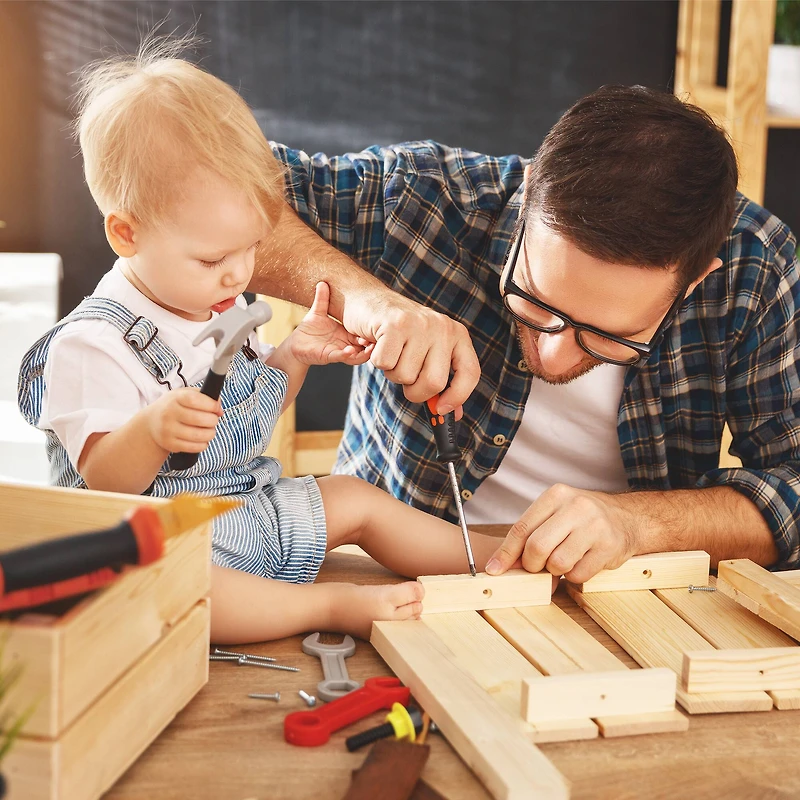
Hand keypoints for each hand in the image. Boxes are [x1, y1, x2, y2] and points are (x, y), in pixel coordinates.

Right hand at [146, 387, 222, 453]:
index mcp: (175, 398)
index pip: (195, 400)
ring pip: (198, 435)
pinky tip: (203, 440)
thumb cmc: (174, 406)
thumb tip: (219, 409)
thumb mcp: (185, 394)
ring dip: (210, 433)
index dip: (211, 405)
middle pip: (199, 419)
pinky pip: (193, 447)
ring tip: (209, 430)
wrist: (151, 422)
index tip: (216, 408)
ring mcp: (168, 430)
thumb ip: (204, 396)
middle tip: (213, 420)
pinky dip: (203, 444)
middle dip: (213, 420)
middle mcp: (169, 414)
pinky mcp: (170, 444)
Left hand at [290, 282, 373, 366]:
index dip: (370, 330)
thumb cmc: (308, 330)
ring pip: (357, 356)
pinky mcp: (328, 356)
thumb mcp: (317, 312)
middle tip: (378, 336)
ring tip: (367, 345)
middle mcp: (345, 343)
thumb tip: (323, 282)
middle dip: (373, 343)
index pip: (363, 333)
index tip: (377, 322)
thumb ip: (322, 299)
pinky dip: (347, 355)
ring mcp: (338, 351)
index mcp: (346, 333)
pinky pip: (340, 357)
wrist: (295, 343)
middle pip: (365, 346)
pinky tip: (350, 350)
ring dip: (364, 352)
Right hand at [338, 283, 479, 415]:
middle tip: (405, 379)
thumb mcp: (427, 352)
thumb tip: (453, 414)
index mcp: (457, 335)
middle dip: (415, 391)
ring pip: (405, 376)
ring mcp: (419, 324)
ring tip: (391, 353)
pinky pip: (385, 364)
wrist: (369, 299)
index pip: (470, 373)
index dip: (458, 397)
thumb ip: (442, 381)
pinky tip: (379, 345)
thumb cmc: (399, 334)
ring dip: (392, 373)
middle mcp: (443, 327)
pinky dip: (377, 362)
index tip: (442, 410)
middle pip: (434, 383)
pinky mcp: (395, 324)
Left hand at [485, 484, 639, 582]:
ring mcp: (595, 527)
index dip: (506, 553)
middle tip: (538, 567)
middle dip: (532, 565)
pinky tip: (582, 562)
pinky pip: (578, 575)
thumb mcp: (554, 515)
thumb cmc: (581, 519)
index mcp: (556, 495)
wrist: (627, 518)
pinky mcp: (609, 547)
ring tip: (564, 560)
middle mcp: (576, 507)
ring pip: (557, 563)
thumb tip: (500, 565)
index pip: (522, 528)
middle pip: (537, 547)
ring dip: (556, 571)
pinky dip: (574, 576)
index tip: (494, 569)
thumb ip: (529, 535)